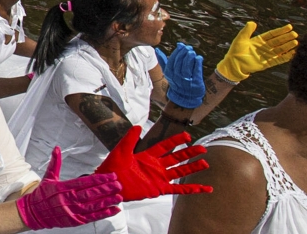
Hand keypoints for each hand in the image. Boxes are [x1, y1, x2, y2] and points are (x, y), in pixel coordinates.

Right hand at [14, 150, 122, 228]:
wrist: (34, 213)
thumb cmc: (42, 195)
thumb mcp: (48, 177)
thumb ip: (55, 163)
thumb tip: (57, 149)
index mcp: (62, 188)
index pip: (84, 182)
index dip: (99, 179)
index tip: (110, 176)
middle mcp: (68, 199)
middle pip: (91, 193)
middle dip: (106, 189)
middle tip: (118, 184)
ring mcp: (72, 211)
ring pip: (93, 205)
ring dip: (107, 201)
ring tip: (118, 196)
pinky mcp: (75, 220)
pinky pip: (92, 216)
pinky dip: (104, 213)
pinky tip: (113, 209)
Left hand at [95, 127, 211, 199]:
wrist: (109, 183)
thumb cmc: (113, 166)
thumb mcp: (121, 149)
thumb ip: (130, 138)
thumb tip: (138, 125)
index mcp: (147, 156)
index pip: (165, 146)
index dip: (176, 141)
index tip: (187, 135)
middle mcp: (156, 166)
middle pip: (176, 158)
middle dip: (189, 153)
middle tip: (202, 148)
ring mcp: (159, 178)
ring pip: (180, 172)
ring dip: (192, 168)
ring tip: (205, 163)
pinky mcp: (160, 189)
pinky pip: (179, 189)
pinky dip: (193, 189)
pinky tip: (206, 188)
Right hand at [155, 43, 205, 108]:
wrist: (185, 97)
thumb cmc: (177, 81)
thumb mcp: (169, 72)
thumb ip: (163, 61)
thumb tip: (157, 50)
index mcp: (169, 74)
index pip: (172, 61)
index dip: (176, 53)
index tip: (181, 46)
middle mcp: (176, 78)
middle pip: (179, 64)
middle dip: (183, 54)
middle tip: (188, 47)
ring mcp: (186, 81)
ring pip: (186, 68)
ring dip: (190, 58)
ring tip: (192, 51)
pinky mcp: (195, 83)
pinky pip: (196, 72)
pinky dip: (197, 64)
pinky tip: (199, 58)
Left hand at [217, 21, 297, 82]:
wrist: (234, 64)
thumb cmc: (236, 50)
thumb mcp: (241, 38)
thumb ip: (247, 30)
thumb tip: (252, 22)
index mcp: (259, 40)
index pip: (272, 34)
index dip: (281, 31)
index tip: (289, 27)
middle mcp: (265, 47)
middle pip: (278, 41)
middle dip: (286, 38)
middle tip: (295, 34)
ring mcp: (267, 55)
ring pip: (280, 49)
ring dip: (288, 46)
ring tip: (296, 42)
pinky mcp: (268, 63)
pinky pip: (279, 59)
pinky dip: (286, 57)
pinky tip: (293, 53)